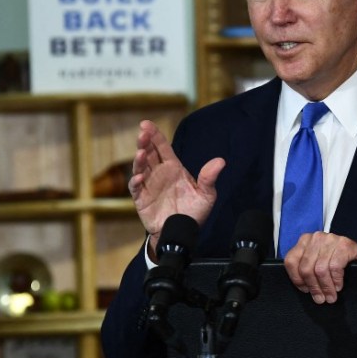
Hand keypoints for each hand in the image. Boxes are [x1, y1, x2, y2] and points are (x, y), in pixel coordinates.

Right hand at [128, 120, 225, 256]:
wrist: (182, 233)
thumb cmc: (194, 212)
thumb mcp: (206, 195)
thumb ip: (209, 178)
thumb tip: (221, 161)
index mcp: (173, 168)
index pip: (162, 148)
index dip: (155, 135)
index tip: (146, 124)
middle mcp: (159, 173)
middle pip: (149, 153)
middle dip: (144, 142)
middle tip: (142, 132)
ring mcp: (149, 185)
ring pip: (140, 168)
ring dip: (139, 159)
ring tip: (140, 153)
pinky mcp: (142, 199)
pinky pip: (136, 188)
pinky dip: (135, 181)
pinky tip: (139, 177)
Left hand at [283, 231, 356, 303]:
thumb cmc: (338, 261)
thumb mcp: (318, 262)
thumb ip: (307, 268)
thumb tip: (302, 286)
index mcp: (305, 240)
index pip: (291, 260)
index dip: (296, 279)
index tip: (305, 290)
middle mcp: (316, 237)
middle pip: (306, 268)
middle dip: (313, 287)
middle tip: (321, 299)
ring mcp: (331, 239)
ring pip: (320, 269)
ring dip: (326, 287)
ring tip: (330, 297)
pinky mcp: (345, 244)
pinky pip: (334, 267)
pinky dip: (336, 280)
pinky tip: (338, 286)